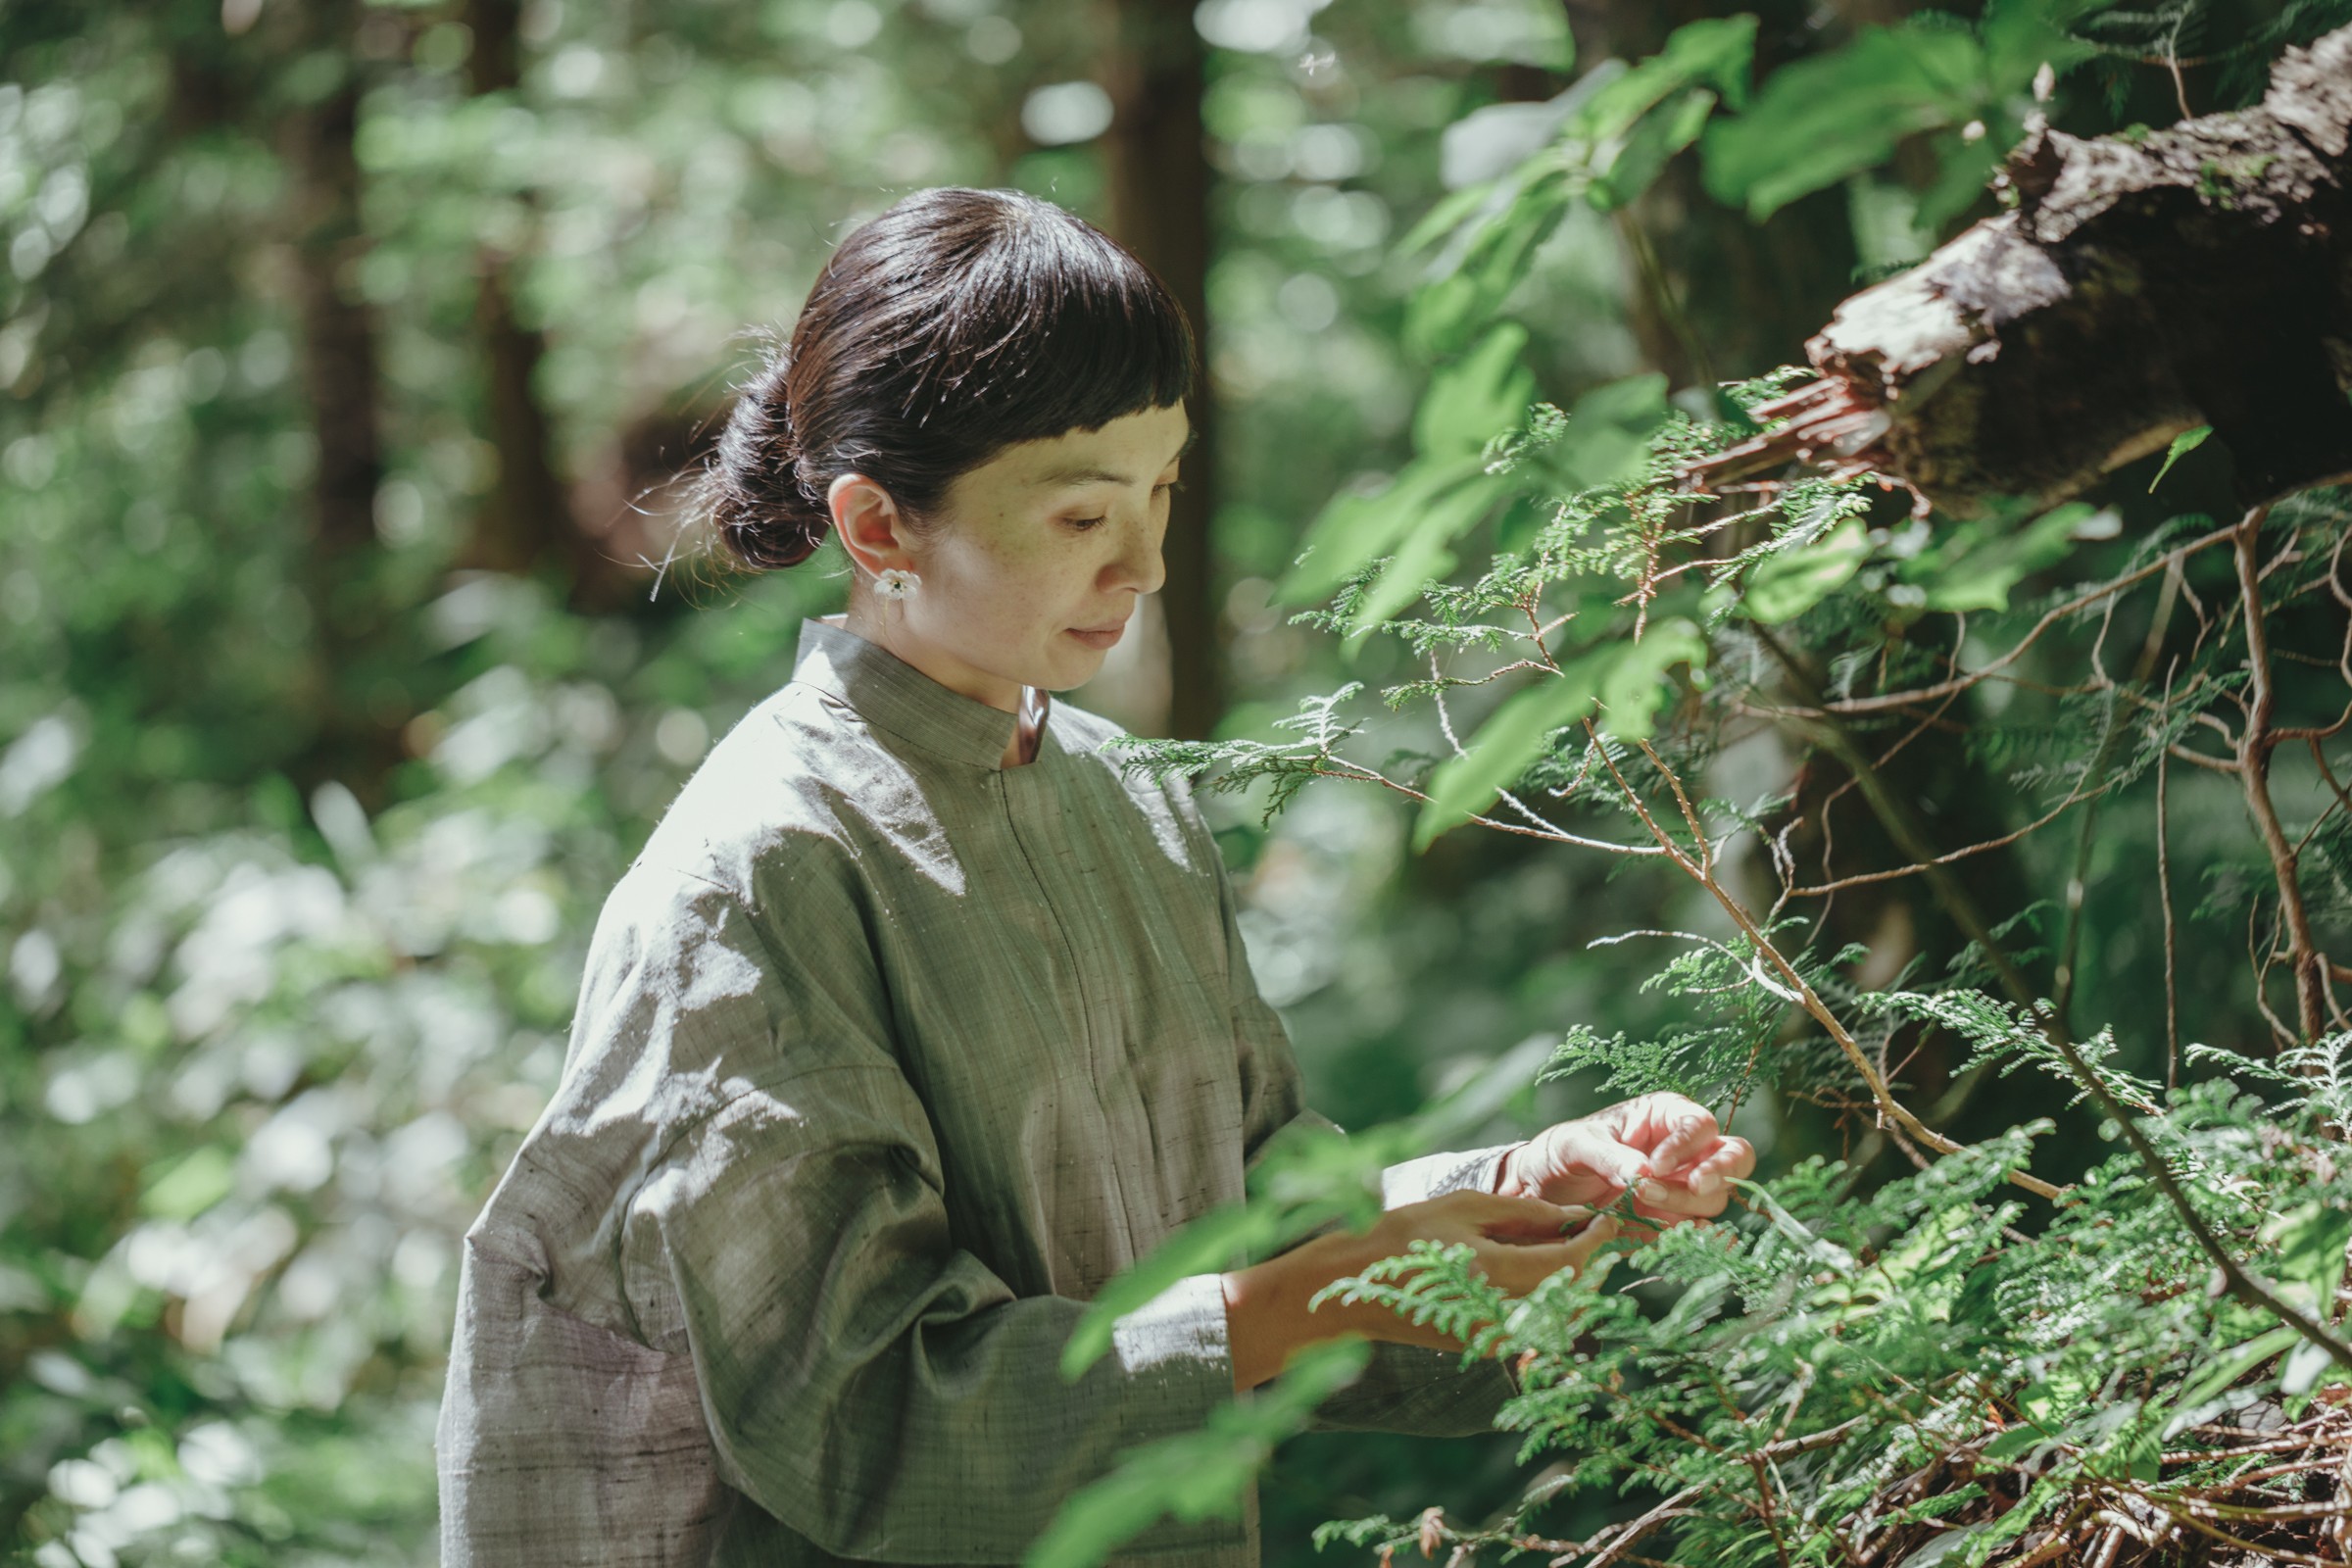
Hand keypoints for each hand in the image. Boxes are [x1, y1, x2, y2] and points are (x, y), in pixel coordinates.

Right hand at [1221, 1190, 1616, 1388]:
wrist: (1356, 1287)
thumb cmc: (1404, 1236)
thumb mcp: (1465, 1209)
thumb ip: (1526, 1214)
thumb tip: (1576, 1215)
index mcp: (1500, 1276)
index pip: (1576, 1263)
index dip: (1600, 1240)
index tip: (1606, 1216)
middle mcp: (1507, 1315)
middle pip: (1577, 1291)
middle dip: (1593, 1258)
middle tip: (1593, 1226)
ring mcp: (1499, 1336)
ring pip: (1562, 1310)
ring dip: (1575, 1277)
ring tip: (1565, 1241)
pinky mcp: (1491, 1344)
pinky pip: (1538, 1320)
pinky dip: (1550, 1293)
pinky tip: (1537, 1265)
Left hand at [1499, 1091, 1754, 1227]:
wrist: (1544, 1194)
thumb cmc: (1562, 1152)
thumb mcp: (1577, 1144)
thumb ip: (1609, 1156)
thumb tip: (1645, 1174)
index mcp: (1665, 1117)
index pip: (1702, 1125)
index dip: (1688, 1144)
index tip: (1657, 1165)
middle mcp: (1684, 1151)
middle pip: (1730, 1159)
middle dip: (1716, 1172)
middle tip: (1693, 1186)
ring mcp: (1682, 1188)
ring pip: (1713, 1197)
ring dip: (1685, 1203)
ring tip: (1642, 1202)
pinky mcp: (1674, 1221)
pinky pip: (1701, 1229)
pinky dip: (1702, 1235)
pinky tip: (1695, 1238)